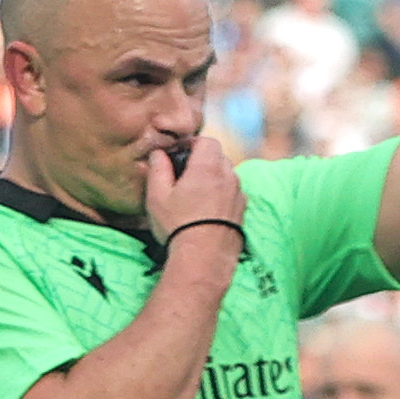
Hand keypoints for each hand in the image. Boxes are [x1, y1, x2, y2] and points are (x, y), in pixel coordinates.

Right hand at [146, 126, 243, 253]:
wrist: (204, 257)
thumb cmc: (178, 225)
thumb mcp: (157, 196)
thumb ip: (158, 169)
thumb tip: (159, 154)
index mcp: (207, 166)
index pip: (207, 141)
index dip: (192, 144)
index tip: (179, 154)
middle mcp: (228, 175)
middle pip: (218, 157)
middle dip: (202, 161)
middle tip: (183, 176)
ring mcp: (238, 193)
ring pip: (227, 175)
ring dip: (213, 178)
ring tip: (195, 196)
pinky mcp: (242, 210)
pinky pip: (232, 193)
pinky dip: (221, 194)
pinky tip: (207, 210)